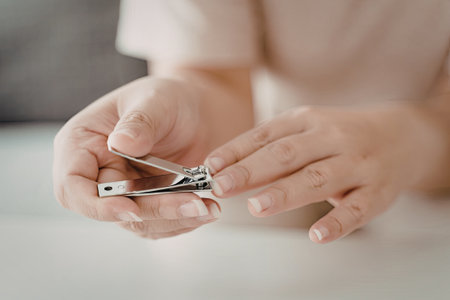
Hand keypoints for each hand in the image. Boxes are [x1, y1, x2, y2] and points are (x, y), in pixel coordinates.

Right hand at [53, 77, 219, 238]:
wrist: (192, 110)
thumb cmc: (166, 98)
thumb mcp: (154, 100)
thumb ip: (140, 121)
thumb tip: (122, 143)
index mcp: (82, 145)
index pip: (73, 188)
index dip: (97, 206)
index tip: (131, 209)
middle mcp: (98, 173)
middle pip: (112, 210)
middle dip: (154, 211)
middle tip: (193, 205)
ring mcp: (123, 191)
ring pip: (140, 222)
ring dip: (174, 219)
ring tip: (207, 208)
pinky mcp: (147, 202)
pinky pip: (160, 222)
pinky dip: (184, 219)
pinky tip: (206, 208)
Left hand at [205, 105, 441, 242]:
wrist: (400, 135)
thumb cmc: (339, 135)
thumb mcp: (305, 129)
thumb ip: (270, 147)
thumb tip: (224, 167)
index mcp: (307, 120)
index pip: (265, 135)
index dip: (236, 151)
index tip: (210, 168)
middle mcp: (331, 138)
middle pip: (287, 154)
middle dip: (251, 171)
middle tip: (222, 186)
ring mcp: (356, 163)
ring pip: (318, 178)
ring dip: (286, 192)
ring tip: (257, 206)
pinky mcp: (378, 191)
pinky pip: (357, 209)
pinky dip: (337, 223)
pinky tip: (317, 236)